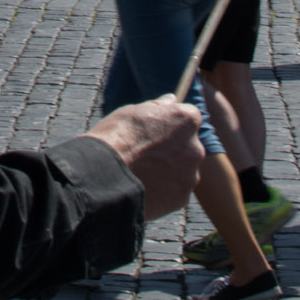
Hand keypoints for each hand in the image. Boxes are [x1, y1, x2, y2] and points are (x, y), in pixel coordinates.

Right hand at [84, 96, 204, 220]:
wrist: (104, 173)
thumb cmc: (116, 136)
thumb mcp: (134, 111)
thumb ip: (158, 107)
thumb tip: (171, 100)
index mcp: (186, 121)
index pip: (190, 117)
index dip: (174, 123)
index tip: (160, 129)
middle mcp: (195, 148)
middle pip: (189, 146)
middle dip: (173, 149)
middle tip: (147, 154)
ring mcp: (190, 175)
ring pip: (182, 171)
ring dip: (168, 171)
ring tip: (141, 173)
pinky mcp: (182, 198)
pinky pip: (175, 191)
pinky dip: (163, 190)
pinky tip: (143, 187)